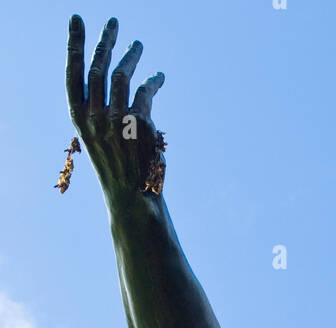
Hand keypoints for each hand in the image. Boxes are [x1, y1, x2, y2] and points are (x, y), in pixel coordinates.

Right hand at [66, 15, 165, 203]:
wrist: (132, 197)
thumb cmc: (116, 166)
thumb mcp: (98, 136)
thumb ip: (98, 108)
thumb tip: (112, 75)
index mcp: (79, 118)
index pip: (73, 73)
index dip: (74, 43)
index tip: (77, 19)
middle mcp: (94, 117)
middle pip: (99, 66)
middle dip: (106, 40)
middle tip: (114, 22)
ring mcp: (117, 119)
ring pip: (123, 74)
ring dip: (132, 55)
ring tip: (138, 44)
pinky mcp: (140, 123)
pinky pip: (146, 91)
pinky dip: (154, 81)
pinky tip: (159, 77)